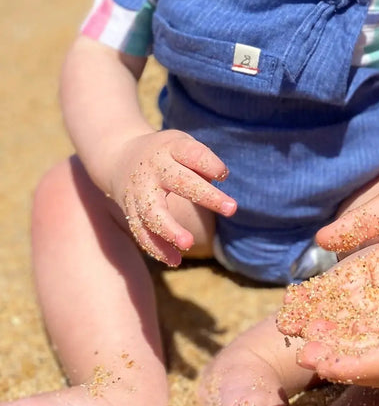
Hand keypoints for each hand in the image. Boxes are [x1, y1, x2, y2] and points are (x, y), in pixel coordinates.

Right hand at [107, 129, 235, 264]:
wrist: (119, 157)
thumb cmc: (166, 153)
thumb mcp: (182, 145)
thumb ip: (201, 161)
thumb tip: (220, 177)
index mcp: (170, 148)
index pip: (193, 153)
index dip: (210, 164)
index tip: (224, 175)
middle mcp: (154, 169)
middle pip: (179, 182)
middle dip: (206, 196)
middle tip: (232, 208)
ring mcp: (139, 192)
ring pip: (152, 213)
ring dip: (170, 230)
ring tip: (189, 244)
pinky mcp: (130, 212)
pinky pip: (141, 233)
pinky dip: (157, 248)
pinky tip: (175, 260)